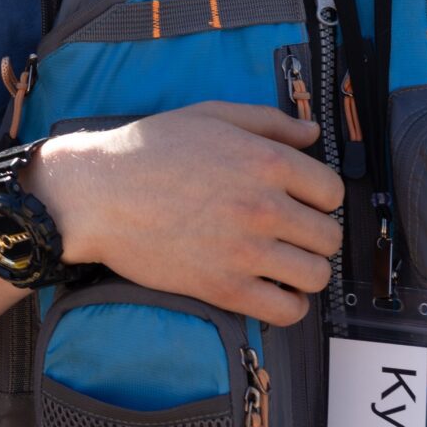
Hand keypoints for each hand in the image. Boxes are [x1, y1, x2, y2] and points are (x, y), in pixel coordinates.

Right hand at [28, 101, 343, 326]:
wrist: (95, 192)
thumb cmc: (147, 150)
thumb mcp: (207, 116)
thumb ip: (266, 120)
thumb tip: (312, 133)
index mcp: (264, 161)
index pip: (331, 192)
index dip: (316, 197)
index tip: (297, 201)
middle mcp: (263, 206)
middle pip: (328, 236)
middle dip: (311, 234)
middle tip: (285, 232)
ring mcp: (245, 250)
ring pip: (315, 275)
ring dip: (303, 270)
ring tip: (278, 262)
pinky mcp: (224, 287)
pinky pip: (287, 310)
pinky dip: (288, 304)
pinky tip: (269, 288)